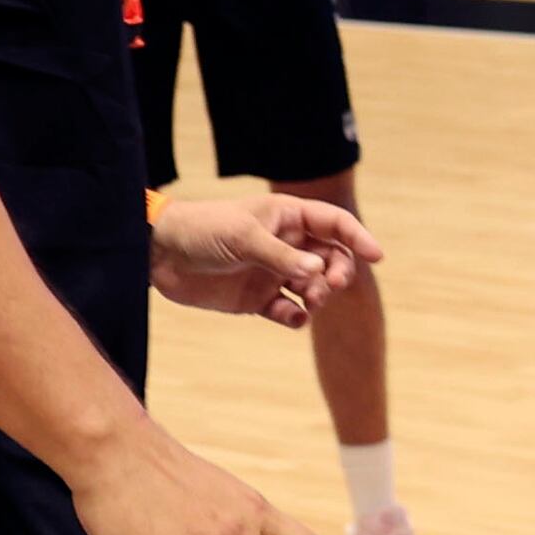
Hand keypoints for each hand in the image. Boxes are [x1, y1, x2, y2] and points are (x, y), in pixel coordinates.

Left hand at [152, 191, 383, 324]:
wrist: (158, 255)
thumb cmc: (202, 231)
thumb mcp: (243, 238)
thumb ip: (281, 256)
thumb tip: (316, 272)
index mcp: (287, 217)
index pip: (334, 224)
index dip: (357, 238)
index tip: (376, 255)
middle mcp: (286, 244)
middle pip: (330, 259)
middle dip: (337, 272)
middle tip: (328, 285)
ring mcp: (272, 272)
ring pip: (313, 286)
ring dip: (318, 296)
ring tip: (308, 301)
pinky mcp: (256, 298)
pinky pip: (288, 311)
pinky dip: (295, 317)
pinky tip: (293, 318)